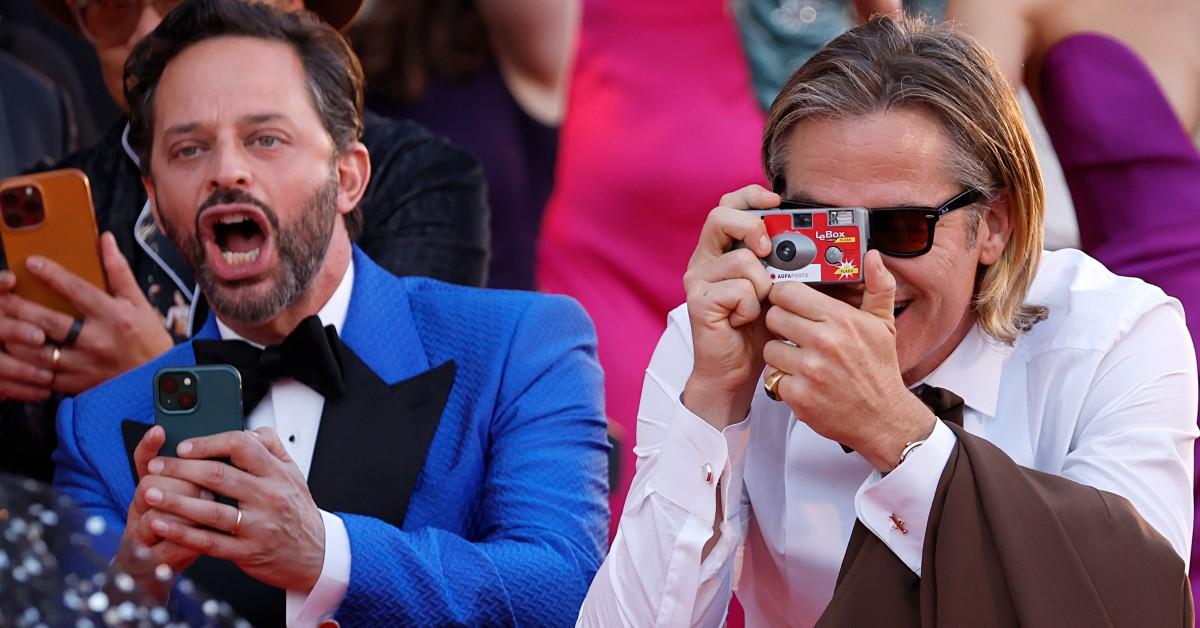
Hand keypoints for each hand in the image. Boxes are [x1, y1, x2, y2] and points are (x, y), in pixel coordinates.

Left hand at [0, 232, 173, 393]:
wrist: (159, 381)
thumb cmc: (150, 340)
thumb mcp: (139, 303)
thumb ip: (119, 271)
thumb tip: (105, 239)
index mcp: (114, 316)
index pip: (77, 290)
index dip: (52, 275)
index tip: (31, 263)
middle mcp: (98, 340)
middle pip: (49, 321)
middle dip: (20, 307)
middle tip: (3, 296)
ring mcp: (86, 365)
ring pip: (40, 351)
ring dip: (17, 337)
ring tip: (4, 325)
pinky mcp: (78, 384)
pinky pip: (44, 375)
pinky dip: (27, 364)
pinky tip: (17, 353)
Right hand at [115, 426, 207, 602]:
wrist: (158, 575)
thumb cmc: (183, 531)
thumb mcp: (191, 499)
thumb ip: (201, 475)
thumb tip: (225, 448)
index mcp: (150, 490)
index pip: (142, 461)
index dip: (148, 446)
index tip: (160, 430)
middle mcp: (139, 509)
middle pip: (149, 486)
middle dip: (184, 487)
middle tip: (207, 491)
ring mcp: (139, 536)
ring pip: (155, 518)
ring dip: (185, 515)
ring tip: (206, 513)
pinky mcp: (147, 561)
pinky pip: (163, 550)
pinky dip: (185, 544)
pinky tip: (198, 542)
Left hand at [144, 428, 325, 591]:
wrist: (316, 554)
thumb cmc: (297, 511)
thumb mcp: (293, 473)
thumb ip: (271, 447)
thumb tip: (245, 429)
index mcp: (278, 473)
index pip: (242, 445)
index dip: (209, 443)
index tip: (185, 446)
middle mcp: (269, 497)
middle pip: (219, 475)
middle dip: (180, 469)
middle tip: (156, 466)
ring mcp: (258, 526)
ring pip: (210, 510)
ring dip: (175, 501)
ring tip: (149, 494)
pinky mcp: (247, 552)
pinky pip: (208, 541)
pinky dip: (181, 532)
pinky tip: (161, 525)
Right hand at [680, 185, 777, 428]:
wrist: (737, 370)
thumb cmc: (759, 329)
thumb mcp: (784, 290)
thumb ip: (798, 266)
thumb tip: (844, 249)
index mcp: (725, 248)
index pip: (730, 205)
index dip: (751, 196)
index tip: (777, 201)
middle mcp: (707, 258)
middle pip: (721, 217)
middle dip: (752, 227)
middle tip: (768, 249)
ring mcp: (700, 278)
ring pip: (741, 259)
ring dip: (763, 284)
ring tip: (760, 305)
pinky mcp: (700, 301)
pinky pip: (738, 290)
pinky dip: (751, 307)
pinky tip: (746, 320)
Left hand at [762, 251, 934, 470]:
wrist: (883, 418)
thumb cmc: (879, 370)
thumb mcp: (883, 326)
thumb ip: (878, 288)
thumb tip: (874, 258)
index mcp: (841, 319)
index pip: (788, 292)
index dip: (785, 297)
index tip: (790, 304)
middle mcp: (824, 342)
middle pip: (773, 316)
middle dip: (781, 325)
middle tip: (794, 334)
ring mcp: (810, 370)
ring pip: (769, 348)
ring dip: (779, 354)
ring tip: (799, 359)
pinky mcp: (799, 395)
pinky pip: (773, 377)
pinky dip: (783, 380)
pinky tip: (801, 380)